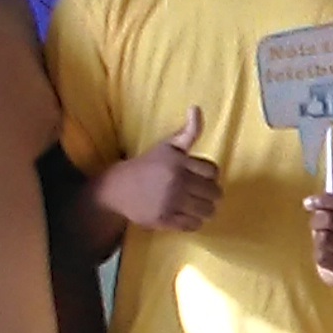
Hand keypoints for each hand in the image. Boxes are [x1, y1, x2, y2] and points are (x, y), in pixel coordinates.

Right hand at [96, 105, 222, 232]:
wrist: (118, 188)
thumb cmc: (148, 165)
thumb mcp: (167, 146)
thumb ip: (188, 131)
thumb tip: (196, 108)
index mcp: (178, 162)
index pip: (213, 172)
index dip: (210, 175)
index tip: (201, 177)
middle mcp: (176, 182)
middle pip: (214, 193)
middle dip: (210, 193)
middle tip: (200, 193)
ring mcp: (171, 202)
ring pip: (207, 211)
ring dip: (205, 209)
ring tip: (195, 204)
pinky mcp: (165, 219)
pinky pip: (194, 225)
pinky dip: (194, 221)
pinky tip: (185, 214)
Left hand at [307, 184, 332, 286]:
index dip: (323, 200)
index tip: (308, 203)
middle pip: (329, 219)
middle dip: (316, 220)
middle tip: (315, 224)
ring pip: (323, 237)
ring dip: (318, 238)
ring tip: (322, 240)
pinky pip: (321, 254)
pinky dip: (318, 252)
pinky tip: (325, 253)